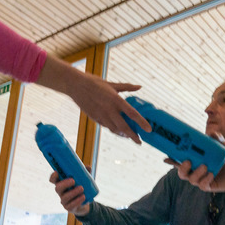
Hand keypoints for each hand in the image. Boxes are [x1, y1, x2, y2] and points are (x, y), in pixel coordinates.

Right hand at [35, 57, 150, 142]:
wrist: (76, 86)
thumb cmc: (95, 82)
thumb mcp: (112, 84)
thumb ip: (127, 87)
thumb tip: (140, 87)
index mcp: (116, 99)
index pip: (132, 114)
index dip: (141, 123)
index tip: (148, 130)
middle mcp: (110, 109)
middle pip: (124, 127)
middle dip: (133, 136)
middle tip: (140, 141)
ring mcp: (102, 115)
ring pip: (115, 129)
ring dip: (123, 134)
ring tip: (130, 137)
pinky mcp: (95, 118)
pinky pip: (107, 127)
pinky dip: (114, 130)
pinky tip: (119, 131)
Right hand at [49, 172, 90, 215]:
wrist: (85, 202)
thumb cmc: (81, 187)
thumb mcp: (83, 180)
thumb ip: (85, 173)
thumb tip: (88, 167)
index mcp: (62, 183)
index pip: (53, 180)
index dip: (53, 176)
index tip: (57, 172)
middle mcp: (61, 192)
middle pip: (57, 188)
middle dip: (64, 184)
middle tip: (73, 180)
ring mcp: (64, 200)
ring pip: (65, 197)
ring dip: (73, 192)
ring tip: (82, 188)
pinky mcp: (69, 207)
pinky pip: (71, 205)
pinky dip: (77, 200)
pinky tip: (83, 197)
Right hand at [172, 131, 224, 192]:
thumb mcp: (222, 148)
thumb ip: (217, 139)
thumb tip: (211, 133)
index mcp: (194, 162)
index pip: (179, 162)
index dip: (171, 161)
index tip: (166, 157)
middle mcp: (194, 172)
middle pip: (181, 173)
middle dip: (182, 168)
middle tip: (188, 161)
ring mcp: (200, 180)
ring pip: (191, 179)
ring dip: (196, 173)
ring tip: (205, 166)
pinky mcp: (207, 187)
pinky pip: (202, 185)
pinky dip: (205, 179)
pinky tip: (211, 174)